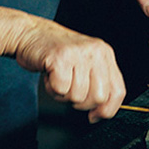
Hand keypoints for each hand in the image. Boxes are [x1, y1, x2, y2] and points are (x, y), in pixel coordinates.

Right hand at [11, 19, 125, 122]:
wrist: (30, 33)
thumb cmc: (56, 52)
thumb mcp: (85, 63)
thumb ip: (98, 83)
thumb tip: (101, 112)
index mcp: (105, 54)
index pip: (118, 90)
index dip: (107, 110)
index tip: (95, 116)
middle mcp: (95, 52)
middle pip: (99, 97)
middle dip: (82, 103)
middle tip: (70, 90)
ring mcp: (79, 53)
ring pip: (78, 96)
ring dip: (64, 94)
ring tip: (59, 78)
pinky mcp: (60, 57)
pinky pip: (61, 89)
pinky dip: (52, 88)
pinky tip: (50, 75)